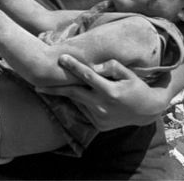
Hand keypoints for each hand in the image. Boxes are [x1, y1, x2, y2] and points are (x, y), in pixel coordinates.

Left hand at [36, 55, 162, 129]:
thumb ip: (113, 67)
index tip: (61, 58)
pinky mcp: (99, 125)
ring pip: (79, 102)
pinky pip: (85, 110)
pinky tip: (80, 97)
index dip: (73, 66)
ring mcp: (100, 118)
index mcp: (110, 92)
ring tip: (49, 89)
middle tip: (36, 86)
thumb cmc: (137, 87)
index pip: (87, 76)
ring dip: (67, 95)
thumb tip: (96, 67)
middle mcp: (103, 107)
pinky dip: (81, 102)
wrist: (147, 111)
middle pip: (74, 94)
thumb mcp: (129, 74)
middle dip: (54, 90)